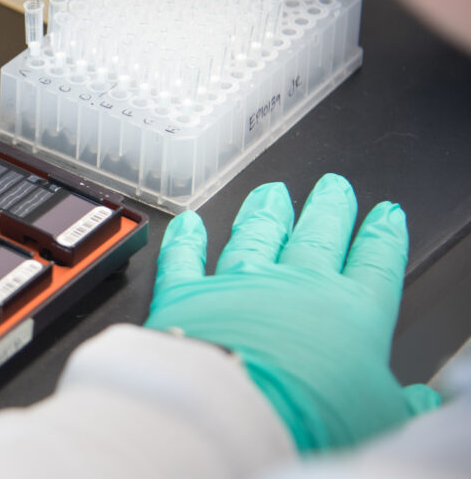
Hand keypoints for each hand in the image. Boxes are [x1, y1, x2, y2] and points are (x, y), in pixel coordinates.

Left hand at [145, 174, 438, 451]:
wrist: (235, 411)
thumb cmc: (310, 415)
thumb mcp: (377, 417)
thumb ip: (399, 404)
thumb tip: (420, 403)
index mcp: (351, 311)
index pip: (374, 263)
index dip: (382, 237)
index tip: (386, 216)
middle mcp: (294, 285)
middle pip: (318, 236)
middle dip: (328, 209)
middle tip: (333, 187)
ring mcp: (238, 283)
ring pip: (256, 235)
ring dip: (266, 212)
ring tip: (272, 194)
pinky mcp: (186, 293)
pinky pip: (185, 257)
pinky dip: (186, 238)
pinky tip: (188, 222)